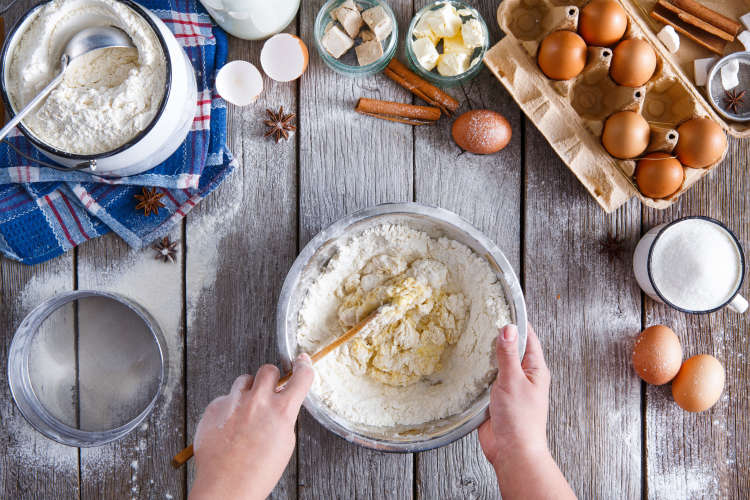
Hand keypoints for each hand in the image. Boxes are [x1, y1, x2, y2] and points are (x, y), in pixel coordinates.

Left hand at [189, 354, 313, 499]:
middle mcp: (258, 401)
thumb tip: (280, 404)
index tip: (302, 363)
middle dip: (271, 379)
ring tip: (245, 413)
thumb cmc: (257, 473)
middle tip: (268, 391)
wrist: (226, 488)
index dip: (304, 367)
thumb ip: (283, 417)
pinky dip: (228, 408)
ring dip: (248, 391)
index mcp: (281, 411)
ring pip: (244, 380)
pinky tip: (228, 427)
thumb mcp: (285, 443)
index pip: (301, 377)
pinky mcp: (214, 407)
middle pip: (268, 369)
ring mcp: (234, 402)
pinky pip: (225, 398)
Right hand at [478, 323, 574, 499]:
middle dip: (498, 335)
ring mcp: (508, 387)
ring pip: (496, 363)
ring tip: (472, 337)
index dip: (517, 322)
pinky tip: (467, 363)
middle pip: (511, 348)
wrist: (512, 452)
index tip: (504, 306)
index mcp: (536, 370)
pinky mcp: (493, 398)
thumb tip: (508, 328)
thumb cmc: (521, 421)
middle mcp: (523, 376)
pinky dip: (477, 370)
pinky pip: (485, 378)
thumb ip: (508, 354)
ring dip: (486, 354)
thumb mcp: (513, 381)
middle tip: (483, 318)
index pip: (529, 337)